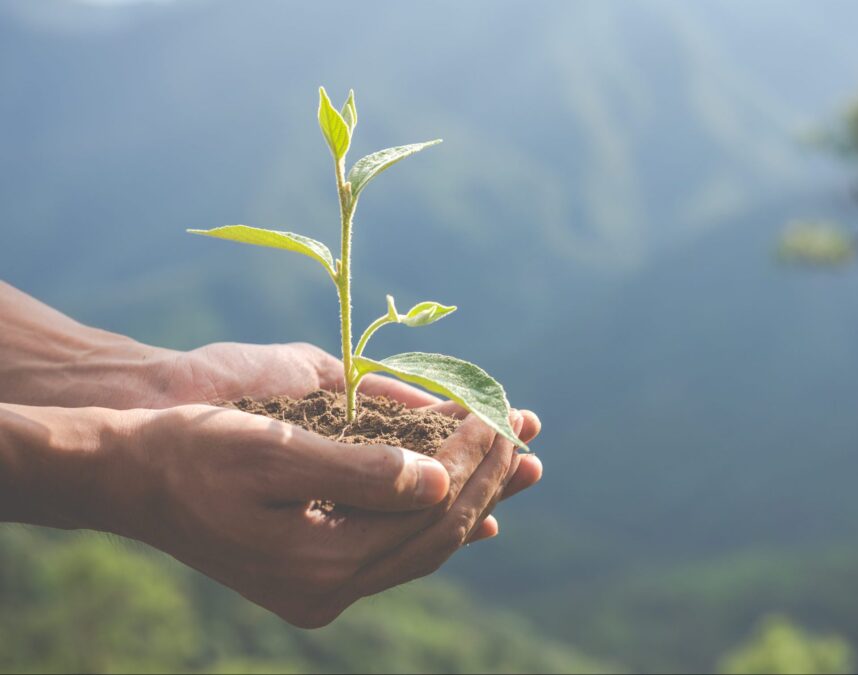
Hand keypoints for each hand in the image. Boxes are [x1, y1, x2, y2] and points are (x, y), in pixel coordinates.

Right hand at [115, 404, 536, 626]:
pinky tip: (472, 512)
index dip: (473, 461)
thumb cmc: (193, 451)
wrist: (129, 479)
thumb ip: (360, 471)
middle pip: (436, 535)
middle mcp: (328, 589)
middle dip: (487, 479)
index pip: (429, 512)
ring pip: (423, 546)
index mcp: (320, 562)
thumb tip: (439, 480)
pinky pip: (396, 553)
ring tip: (519, 464)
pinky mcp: (314, 576)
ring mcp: (321, 590)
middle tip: (525, 431)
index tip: (500, 414)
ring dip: (472, 499)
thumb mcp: (273, 450)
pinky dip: (436, 524)